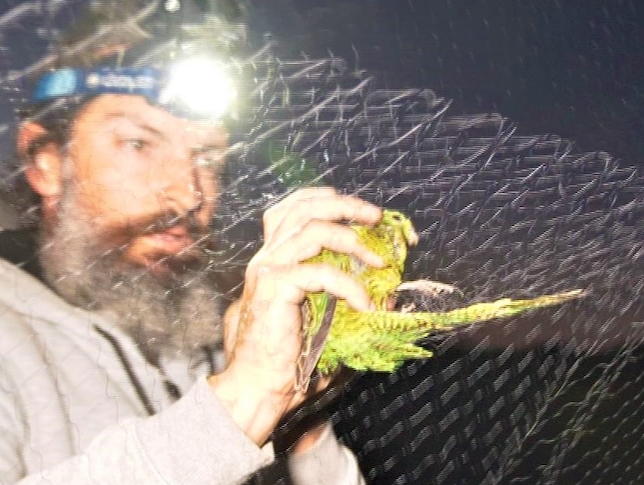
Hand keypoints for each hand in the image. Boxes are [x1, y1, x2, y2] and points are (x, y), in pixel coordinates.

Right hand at [208, 187, 383, 445]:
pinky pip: (320, 273)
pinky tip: (365, 305)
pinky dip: (349, 286)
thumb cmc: (289, 360)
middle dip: (345, 206)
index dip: (327, 200)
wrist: (258, 387)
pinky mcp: (274, 288)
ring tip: (378, 263)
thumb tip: (385, 290)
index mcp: (272, 258)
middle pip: (303, 208)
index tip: (360, 212)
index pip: (292, 209)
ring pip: (312, 230)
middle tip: (376, 218)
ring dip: (352, 241)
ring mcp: (267, 270)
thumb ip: (344, 297)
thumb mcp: (322, 320)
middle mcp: (266, 257)